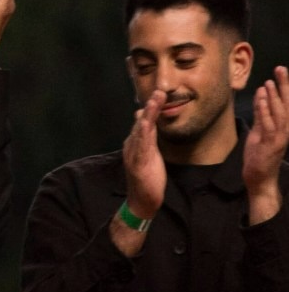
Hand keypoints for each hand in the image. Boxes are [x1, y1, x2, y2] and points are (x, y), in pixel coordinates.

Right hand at [122, 89, 167, 228]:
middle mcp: (132, 145)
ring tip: (156, 98)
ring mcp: (134, 153)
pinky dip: (143, 129)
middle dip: (150, 105)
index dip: (151, 109)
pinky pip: (141, 142)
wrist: (141, 201)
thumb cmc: (147, 180)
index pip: (143, 123)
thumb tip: (148, 124)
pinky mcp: (139, 161)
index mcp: (136, 144)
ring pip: (141, 128)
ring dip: (149, 112)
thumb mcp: (149, 157)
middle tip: (158, 90)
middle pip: (141, 122)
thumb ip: (149, 141)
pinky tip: (145, 119)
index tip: (159, 94)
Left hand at [245, 65, 287, 224]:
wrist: (259, 178)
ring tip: (269, 81)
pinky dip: (265, 110)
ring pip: (279, 113)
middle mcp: (286, 130)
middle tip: (281, 69)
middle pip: (287, 104)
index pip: (287, 103)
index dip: (286, 87)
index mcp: (285, 126)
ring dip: (275, 96)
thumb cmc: (260, 155)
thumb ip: (261, 114)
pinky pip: (268, 124)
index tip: (282, 71)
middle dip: (285, 86)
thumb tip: (262, 95)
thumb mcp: (260, 131)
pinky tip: (262, 98)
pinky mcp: (270, 144)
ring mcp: (279, 137)